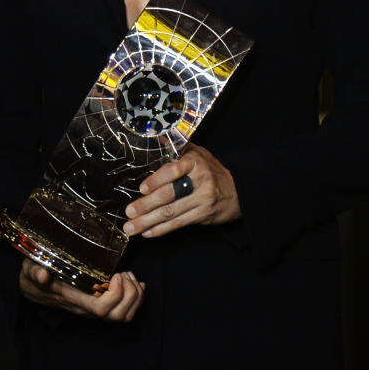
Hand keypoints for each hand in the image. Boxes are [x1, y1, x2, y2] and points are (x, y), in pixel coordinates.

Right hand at [19, 260, 143, 320]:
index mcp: (74, 299)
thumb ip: (34, 271)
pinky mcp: (98, 303)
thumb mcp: (30, 270)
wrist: (33, 288)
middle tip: (125, 273)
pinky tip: (133, 281)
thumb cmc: (34, 276)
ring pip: (124, 316)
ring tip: (128, 275)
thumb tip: (42, 274)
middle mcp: (87, 308)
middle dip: (130, 295)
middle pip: (118, 315)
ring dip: (134, 296)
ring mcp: (94, 308)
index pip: (100, 309)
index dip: (115, 295)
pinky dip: (135, 297)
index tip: (115, 274)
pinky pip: (124, 310)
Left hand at [123, 143, 239, 238]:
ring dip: (149, 221)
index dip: (157, 180)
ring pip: (172, 212)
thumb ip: (177, 149)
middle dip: (146, 205)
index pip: (174, 170)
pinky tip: (148, 232)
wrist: (239, 190)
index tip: (142, 188)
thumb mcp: (197, 153)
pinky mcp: (204, 215)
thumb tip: (155, 137)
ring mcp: (203, 200)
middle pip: (169, 195)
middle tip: (129, 212)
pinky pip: (179, 223)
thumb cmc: (211, 169)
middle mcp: (199, 181)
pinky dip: (162, 229)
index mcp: (195, 162)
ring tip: (132, 227)